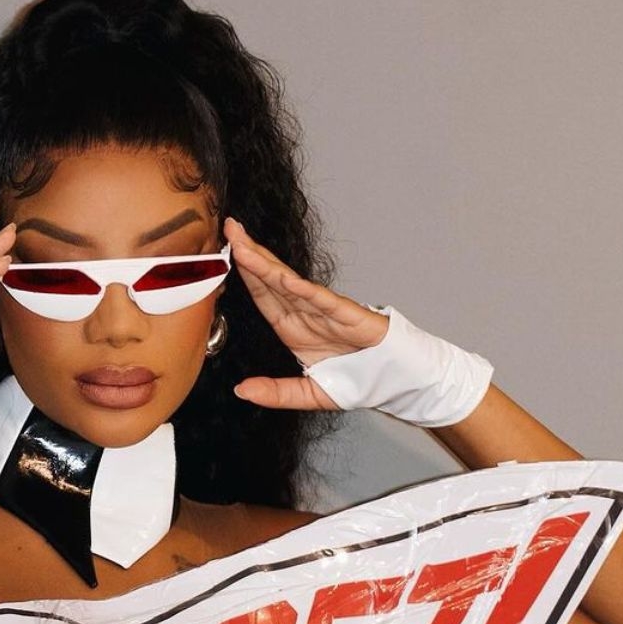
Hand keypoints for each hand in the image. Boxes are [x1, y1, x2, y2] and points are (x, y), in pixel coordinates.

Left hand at [224, 217, 387, 410]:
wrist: (399, 381)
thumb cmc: (358, 380)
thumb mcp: (308, 394)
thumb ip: (276, 393)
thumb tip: (241, 391)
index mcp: (292, 327)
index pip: (262, 295)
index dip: (243, 274)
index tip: (223, 255)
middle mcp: (305, 313)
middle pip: (271, 280)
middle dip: (249, 254)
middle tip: (229, 229)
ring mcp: (325, 311)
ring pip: (290, 284)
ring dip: (266, 264)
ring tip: (244, 245)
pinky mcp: (348, 316)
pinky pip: (323, 301)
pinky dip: (305, 290)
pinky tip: (285, 279)